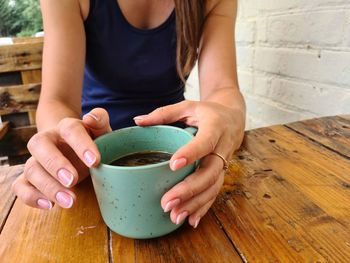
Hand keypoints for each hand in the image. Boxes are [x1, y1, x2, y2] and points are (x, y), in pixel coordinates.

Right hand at [11, 108, 111, 208]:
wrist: (74, 146)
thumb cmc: (92, 140)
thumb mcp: (101, 130)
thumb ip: (100, 120)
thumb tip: (90, 118)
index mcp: (67, 127)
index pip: (71, 129)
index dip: (82, 144)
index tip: (95, 161)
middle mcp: (48, 140)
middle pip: (40, 145)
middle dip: (55, 164)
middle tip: (73, 181)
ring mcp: (37, 159)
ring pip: (32, 168)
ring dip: (48, 186)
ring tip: (69, 201)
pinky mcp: (31, 177)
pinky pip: (21, 186)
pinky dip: (31, 196)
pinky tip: (49, 205)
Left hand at [134, 100, 244, 227]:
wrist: (233, 119)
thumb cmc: (207, 112)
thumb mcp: (187, 107)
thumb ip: (164, 114)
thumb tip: (137, 121)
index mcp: (214, 127)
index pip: (204, 142)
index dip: (191, 153)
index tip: (173, 165)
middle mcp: (222, 147)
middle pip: (209, 172)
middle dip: (189, 189)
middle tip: (167, 202)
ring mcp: (223, 163)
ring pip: (212, 187)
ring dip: (194, 203)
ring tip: (175, 216)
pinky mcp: (221, 173)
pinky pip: (214, 192)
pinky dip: (203, 207)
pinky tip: (191, 220)